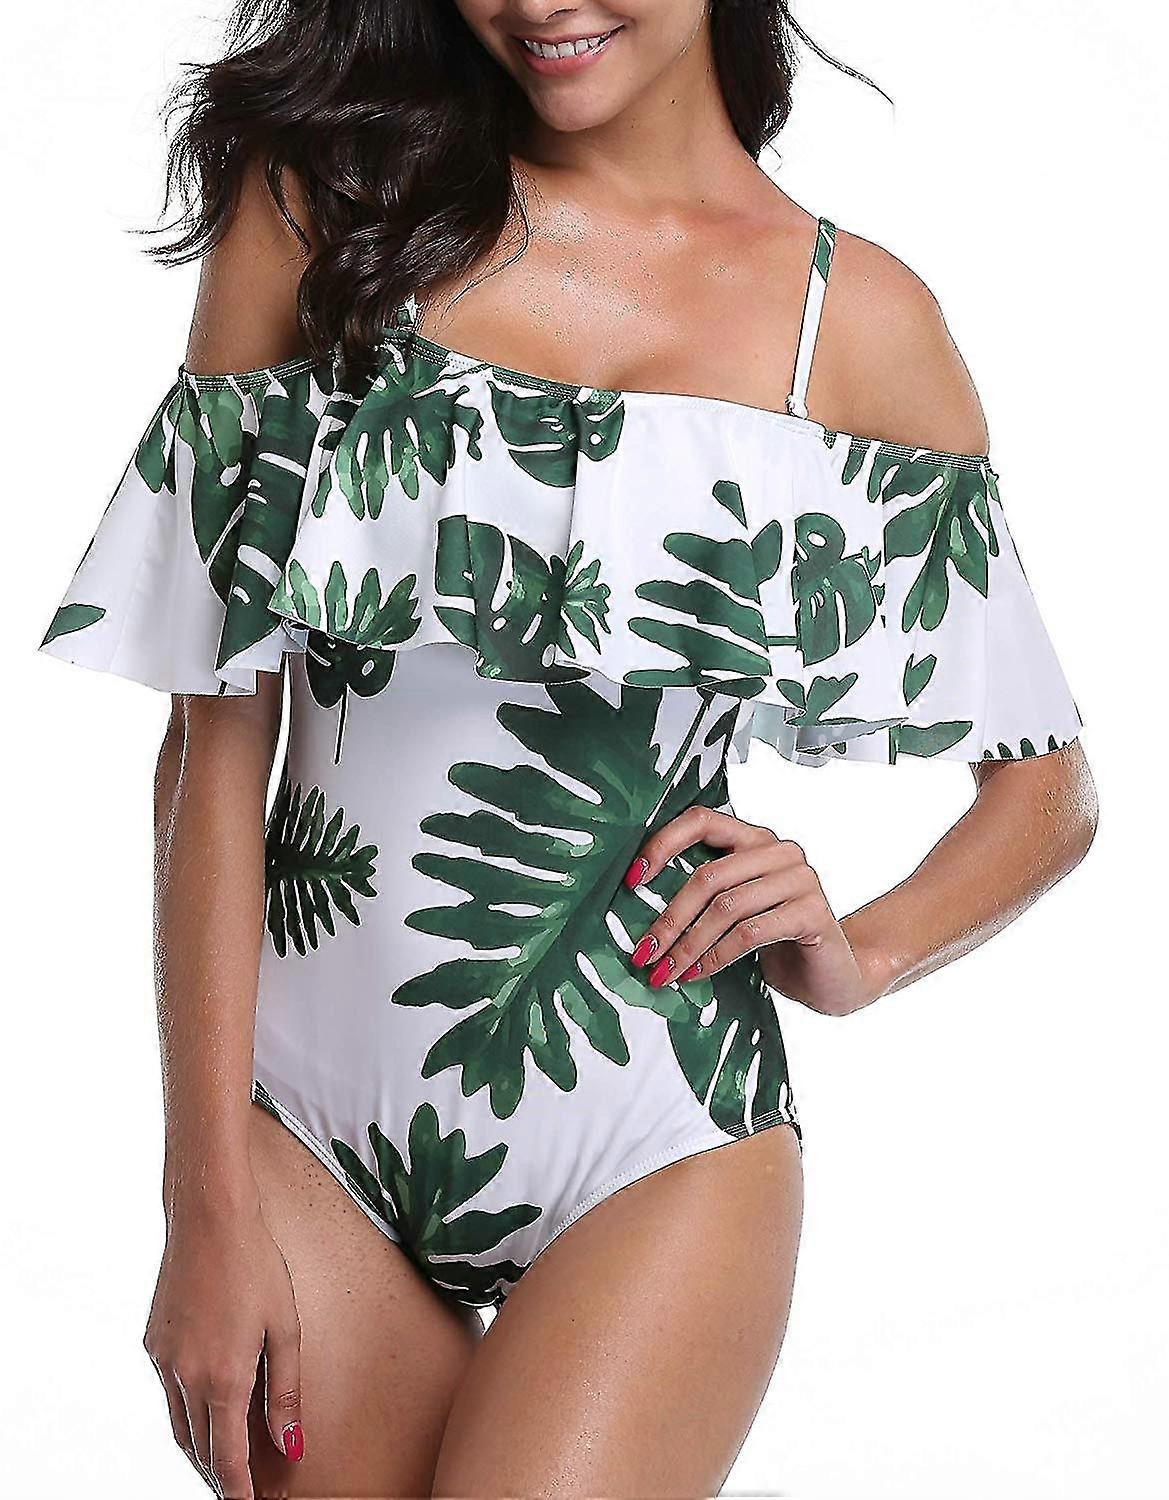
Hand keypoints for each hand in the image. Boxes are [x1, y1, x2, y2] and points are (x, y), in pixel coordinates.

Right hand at [143, 1187, 304, 1496]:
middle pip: (200, 1448)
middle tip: (244, 1487)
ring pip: (179, 1425)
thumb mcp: (285, 1327)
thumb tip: (290, 1442)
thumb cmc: (254, 1263)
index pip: (228, 1458)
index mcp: (224, 1377)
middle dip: (221, 1474)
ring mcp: (164, 1360)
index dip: (239, 1490)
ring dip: (201, 1448)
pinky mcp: (153, 1342)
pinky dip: (186, 1410)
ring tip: (226, 1459)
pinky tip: (206, 1403)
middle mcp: (186, 1376)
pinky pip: (168, 1392)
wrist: (209, 1217)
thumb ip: (286, 1391)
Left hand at [623, 806, 887, 1016]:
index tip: (631, 880)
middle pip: (708, 876)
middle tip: (643, 953)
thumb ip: (702, 897)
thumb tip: (641, 916)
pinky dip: (716, 957)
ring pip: (726, 907)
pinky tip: (698, 974)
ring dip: (688, 945)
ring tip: (664, 972)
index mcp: (753, 838)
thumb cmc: (775, 941)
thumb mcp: (734, 911)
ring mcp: (800, 878)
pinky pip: (750, 932)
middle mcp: (779, 850)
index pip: (701, 820)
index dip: (661, 844)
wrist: (833, 976)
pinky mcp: (812, 911)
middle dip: (669, 919)